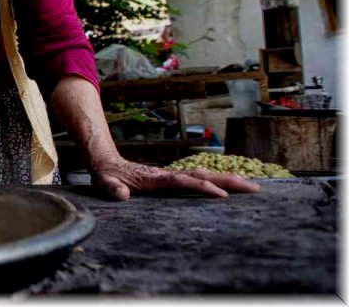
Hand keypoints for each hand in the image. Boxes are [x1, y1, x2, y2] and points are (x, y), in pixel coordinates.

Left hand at [89, 155, 260, 200]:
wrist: (107, 162)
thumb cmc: (106, 176)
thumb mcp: (104, 183)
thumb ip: (112, 189)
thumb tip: (122, 195)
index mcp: (156, 179)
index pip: (183, 183)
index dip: (202, 188)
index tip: (222, 196)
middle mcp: (168, 175)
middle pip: (202, 176)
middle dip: (228, 181)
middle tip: (254, 188)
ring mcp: (172, 176)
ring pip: (204, 176)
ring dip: (227, 180)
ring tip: (251, 186)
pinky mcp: (173, 179)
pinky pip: (199, 179)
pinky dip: (217, 181)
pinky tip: (231, 185)